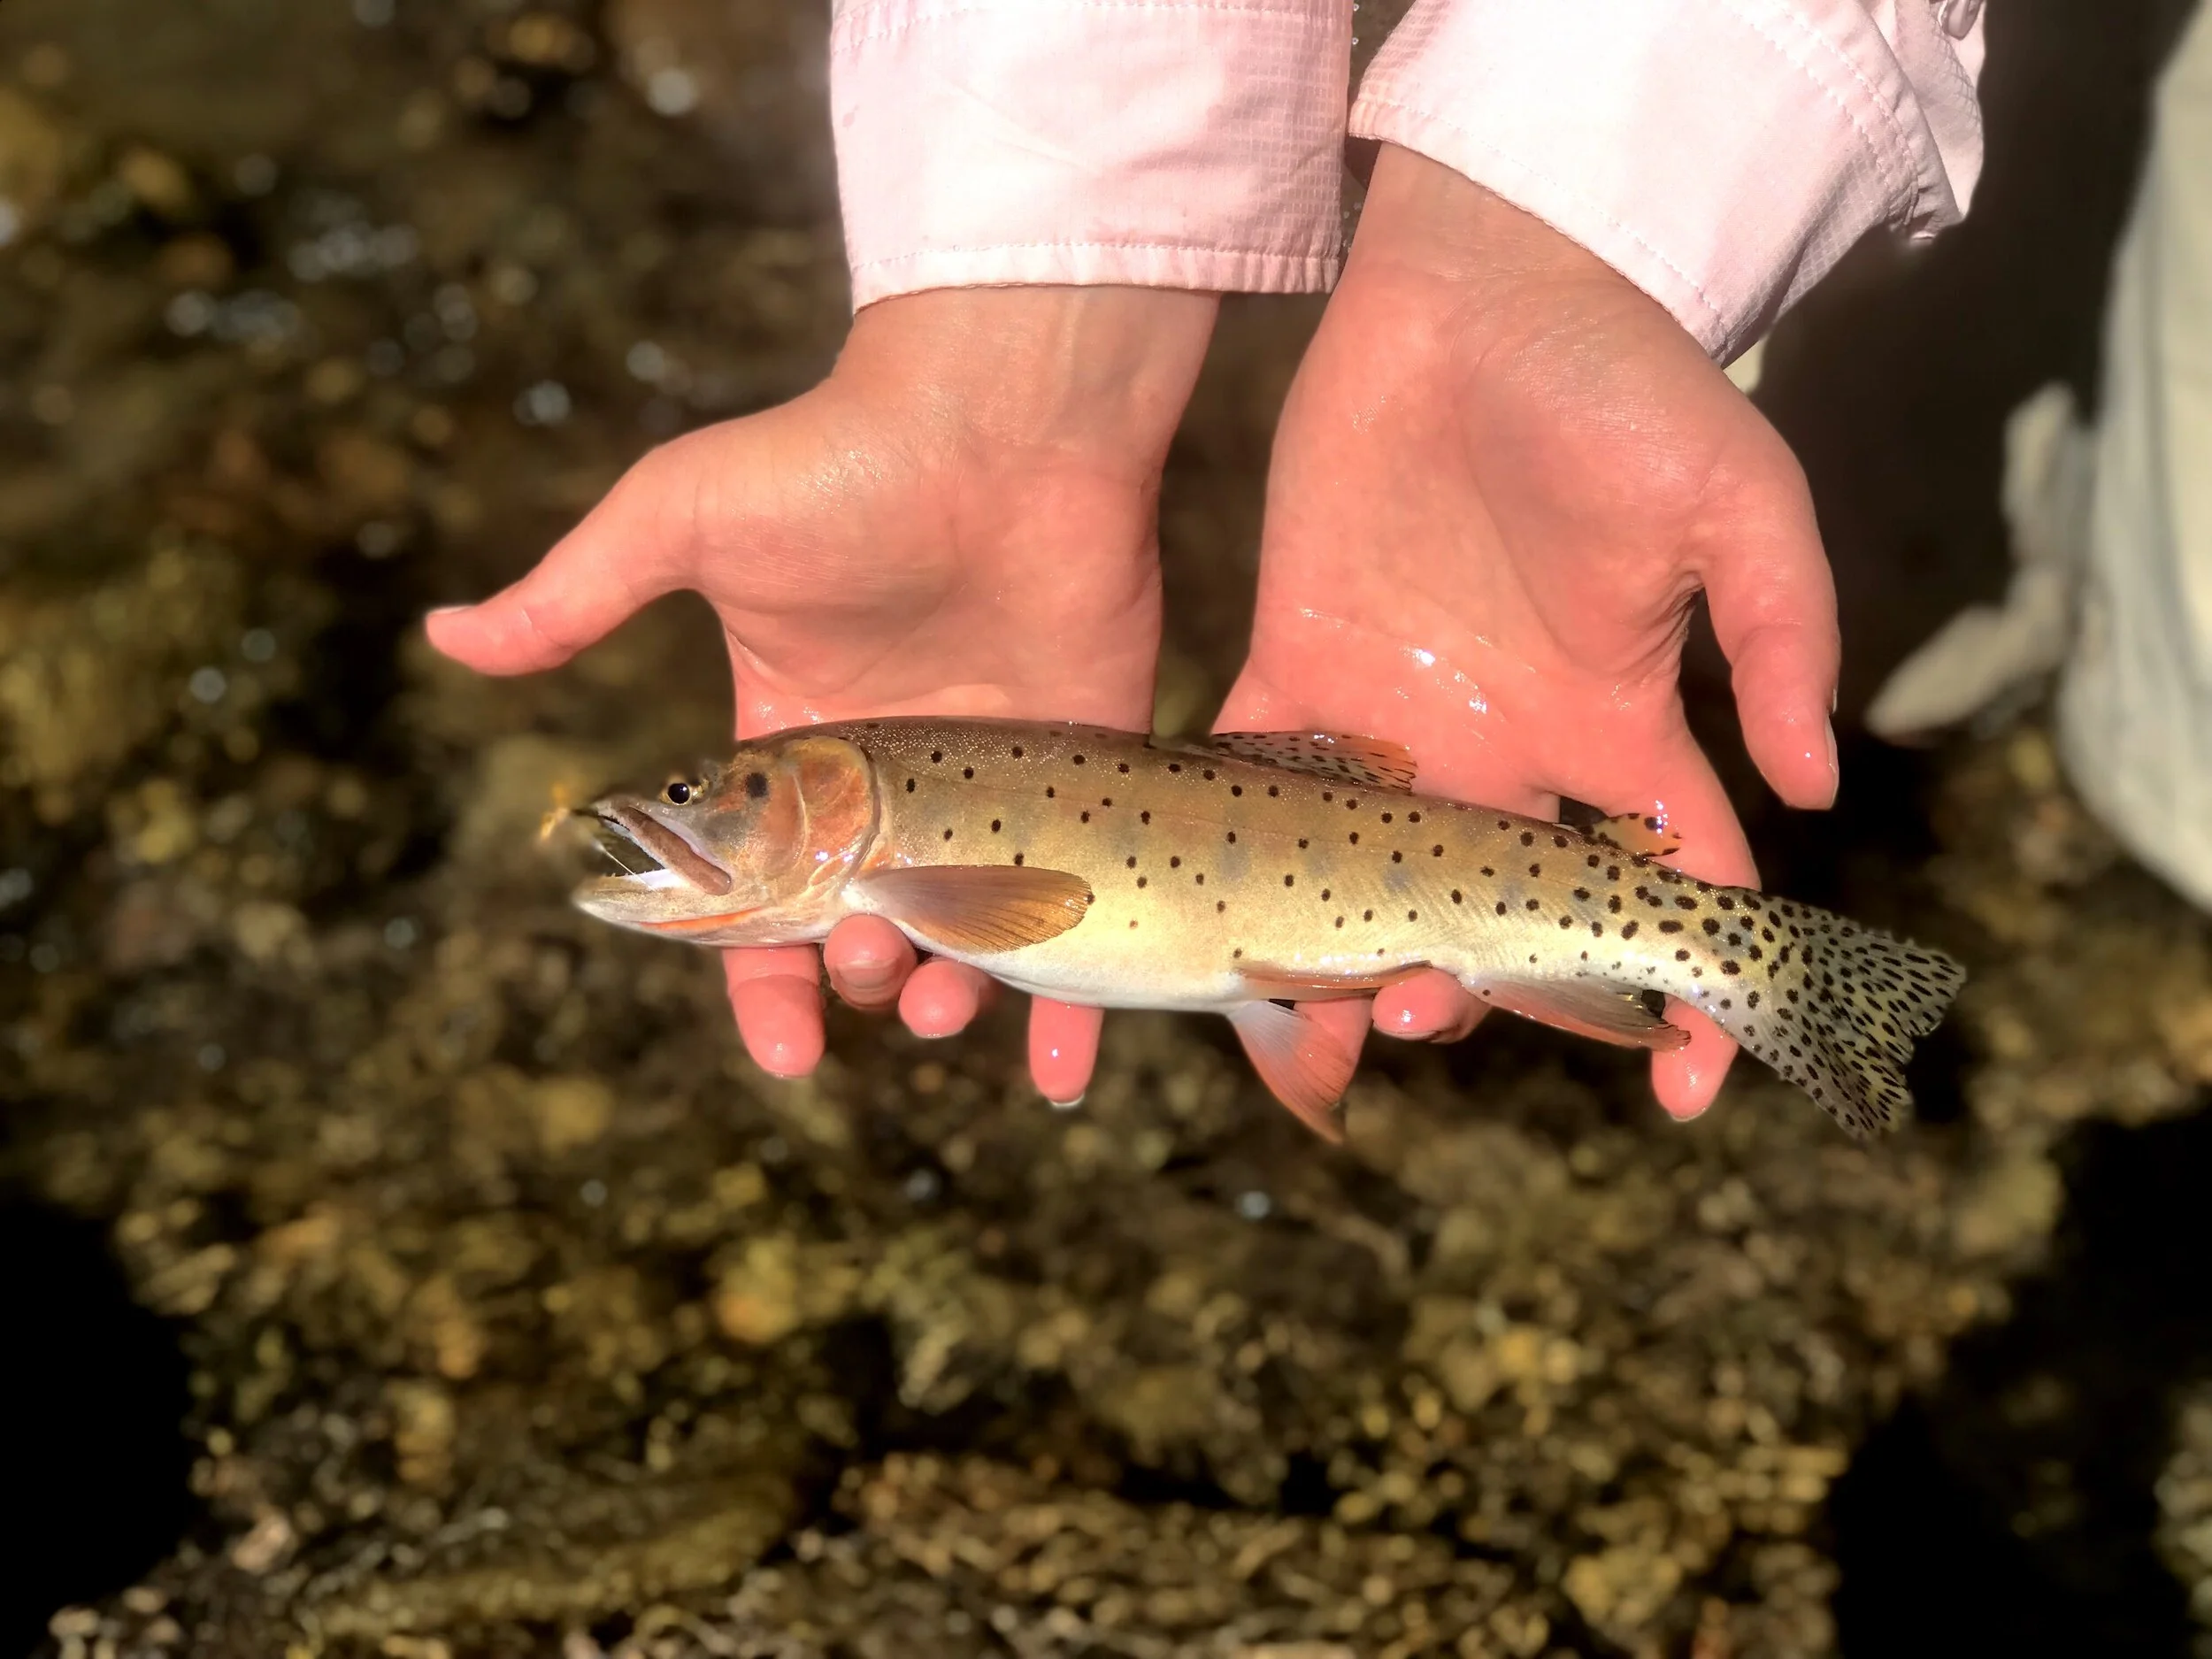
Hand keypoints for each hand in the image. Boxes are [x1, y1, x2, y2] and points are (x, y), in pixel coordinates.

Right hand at [429, 286, 1216, 1099]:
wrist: (1005, 415)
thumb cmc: (839, 459)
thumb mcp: (680, 522)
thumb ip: (574, 598)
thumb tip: (443, 635)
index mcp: (791, 744)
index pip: (763, 894)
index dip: (760, 980)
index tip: (786, 1050)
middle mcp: (887, 780)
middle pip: (864, 930)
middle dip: (860, 982)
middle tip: (873, 975)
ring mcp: (988, 782)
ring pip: (967, 939)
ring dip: (952, 996)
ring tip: (949, 1003)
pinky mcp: (1082, 772)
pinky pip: (1079, 906)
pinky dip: (1077, 1000)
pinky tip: (1066, 1072)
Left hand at [1220, 146, 1839, 1119]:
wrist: (1483, 288)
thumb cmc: (1625, 383)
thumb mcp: (1739, 506)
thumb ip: (1783, 642)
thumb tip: (1815, 787)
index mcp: (1615, 729)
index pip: (1668, 898)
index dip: (1689, 1005)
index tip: (1690, 1096)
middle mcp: (1507, 752)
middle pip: (1496, 922)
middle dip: (1475, 996)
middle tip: (1422, 1017)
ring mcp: (1398, 720)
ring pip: (1371, 887)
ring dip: (1347, 964)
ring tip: (1315, 1020)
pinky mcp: (1296, 668)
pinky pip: (1260, 781)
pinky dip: (1237, 855)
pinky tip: (1217, 924)